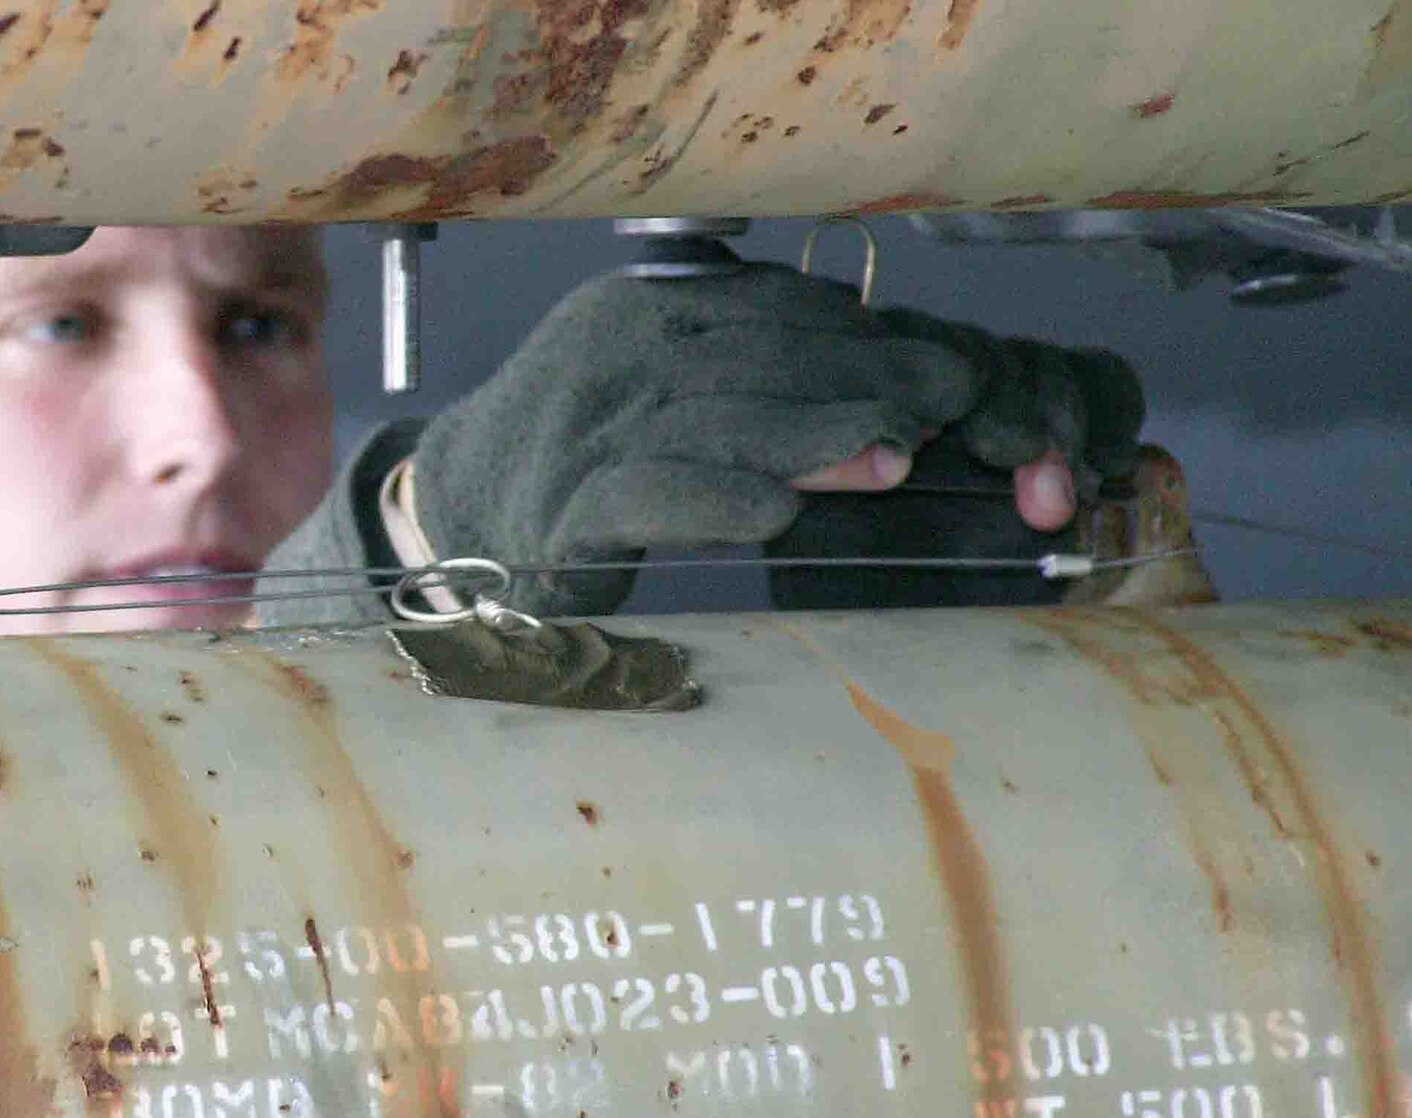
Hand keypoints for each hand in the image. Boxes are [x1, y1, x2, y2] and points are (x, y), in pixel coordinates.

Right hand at [408, 264, 1143, 614]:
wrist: (458, 499)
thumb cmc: (581, 441)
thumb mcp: (658, 377)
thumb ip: (748, 366)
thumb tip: (877, 374)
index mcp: (648, 308)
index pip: (775, 311)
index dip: (869, 336)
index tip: (950, 363)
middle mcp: (620, 354)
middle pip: (761, 360)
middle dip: (867, 381)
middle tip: (952, 402)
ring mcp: (590, 430)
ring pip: (718, 424)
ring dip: (814, 439)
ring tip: (895, 456)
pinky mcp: (566, 509)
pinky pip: (649, 498)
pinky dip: (715, 502)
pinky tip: (776, 516)